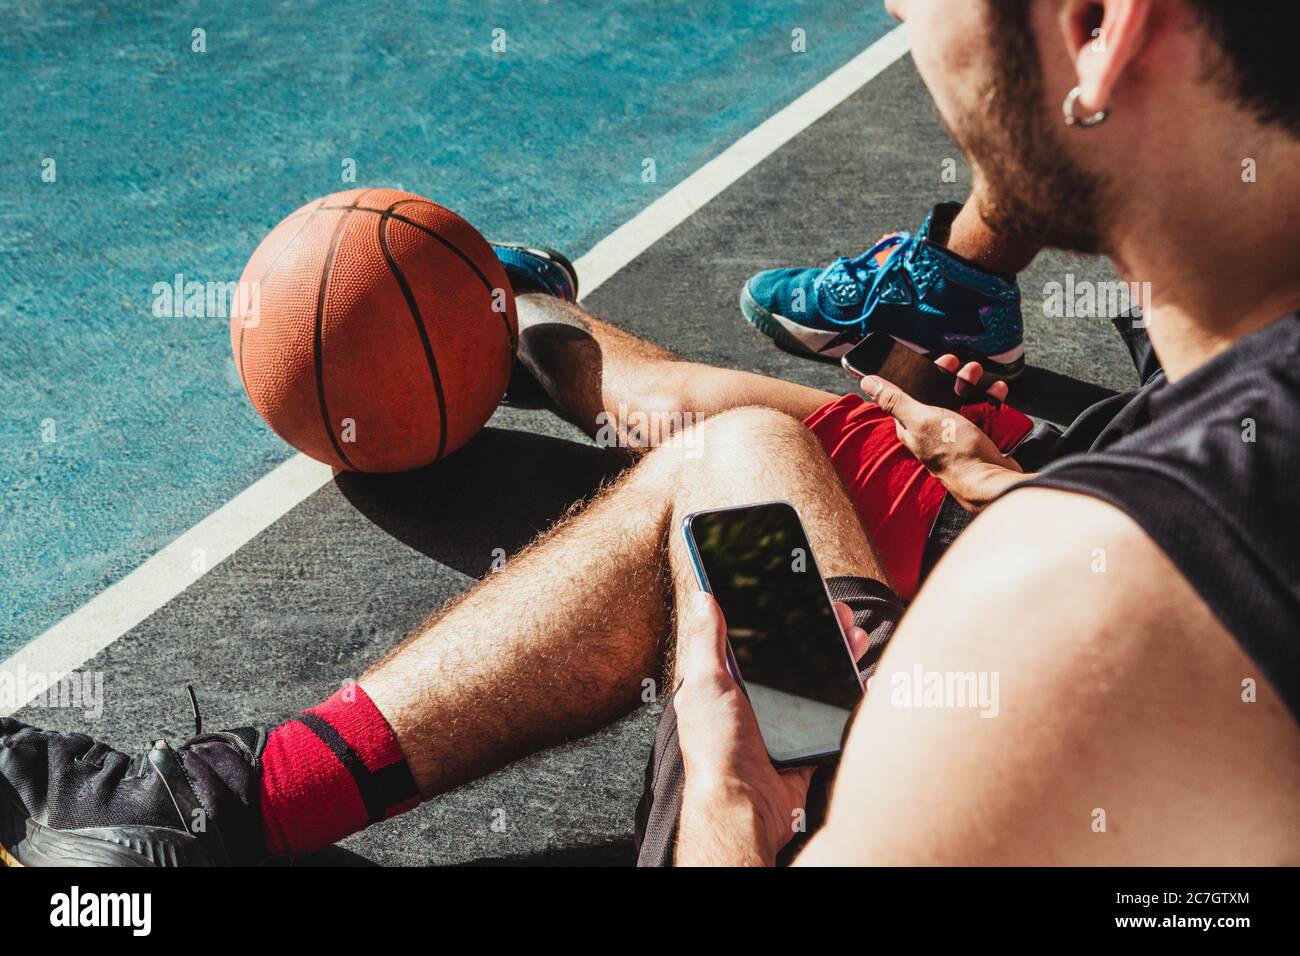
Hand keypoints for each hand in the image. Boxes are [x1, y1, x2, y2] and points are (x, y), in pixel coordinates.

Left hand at [672, 591, 868, 865]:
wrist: (746, 806)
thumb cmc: (717, 750)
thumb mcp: (706, 684)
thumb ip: (707, 642)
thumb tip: (704, 598)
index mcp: (723, 686)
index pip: (752, 642)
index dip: (777, 620)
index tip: (799, 597)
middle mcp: (751, 704)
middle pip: (790, 660)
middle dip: (818, 635)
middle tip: (840, 614)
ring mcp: (780, 726)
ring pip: (814, 683)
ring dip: (838, 658)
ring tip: (856, 636)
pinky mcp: (803, 747)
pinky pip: (830, 716)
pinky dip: (849, 698)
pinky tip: (863, 678)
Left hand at [861, 356, 1027, 512]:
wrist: (991, 483)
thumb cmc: (954, 454)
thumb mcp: (921, 420)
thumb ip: (895, 400)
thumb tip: (867, 382)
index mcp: (913, 427)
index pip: (910, 395)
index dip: (922, 375)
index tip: (939, 362)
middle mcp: (933, 431)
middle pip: (939, 396)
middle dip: (952, 378)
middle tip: (966, 368)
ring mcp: (956, 436)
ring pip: (963, 403)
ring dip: (972, 386)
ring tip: (979, 375)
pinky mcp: (978, 440)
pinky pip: (983, 415)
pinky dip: (990, 401)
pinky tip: (997, 392)